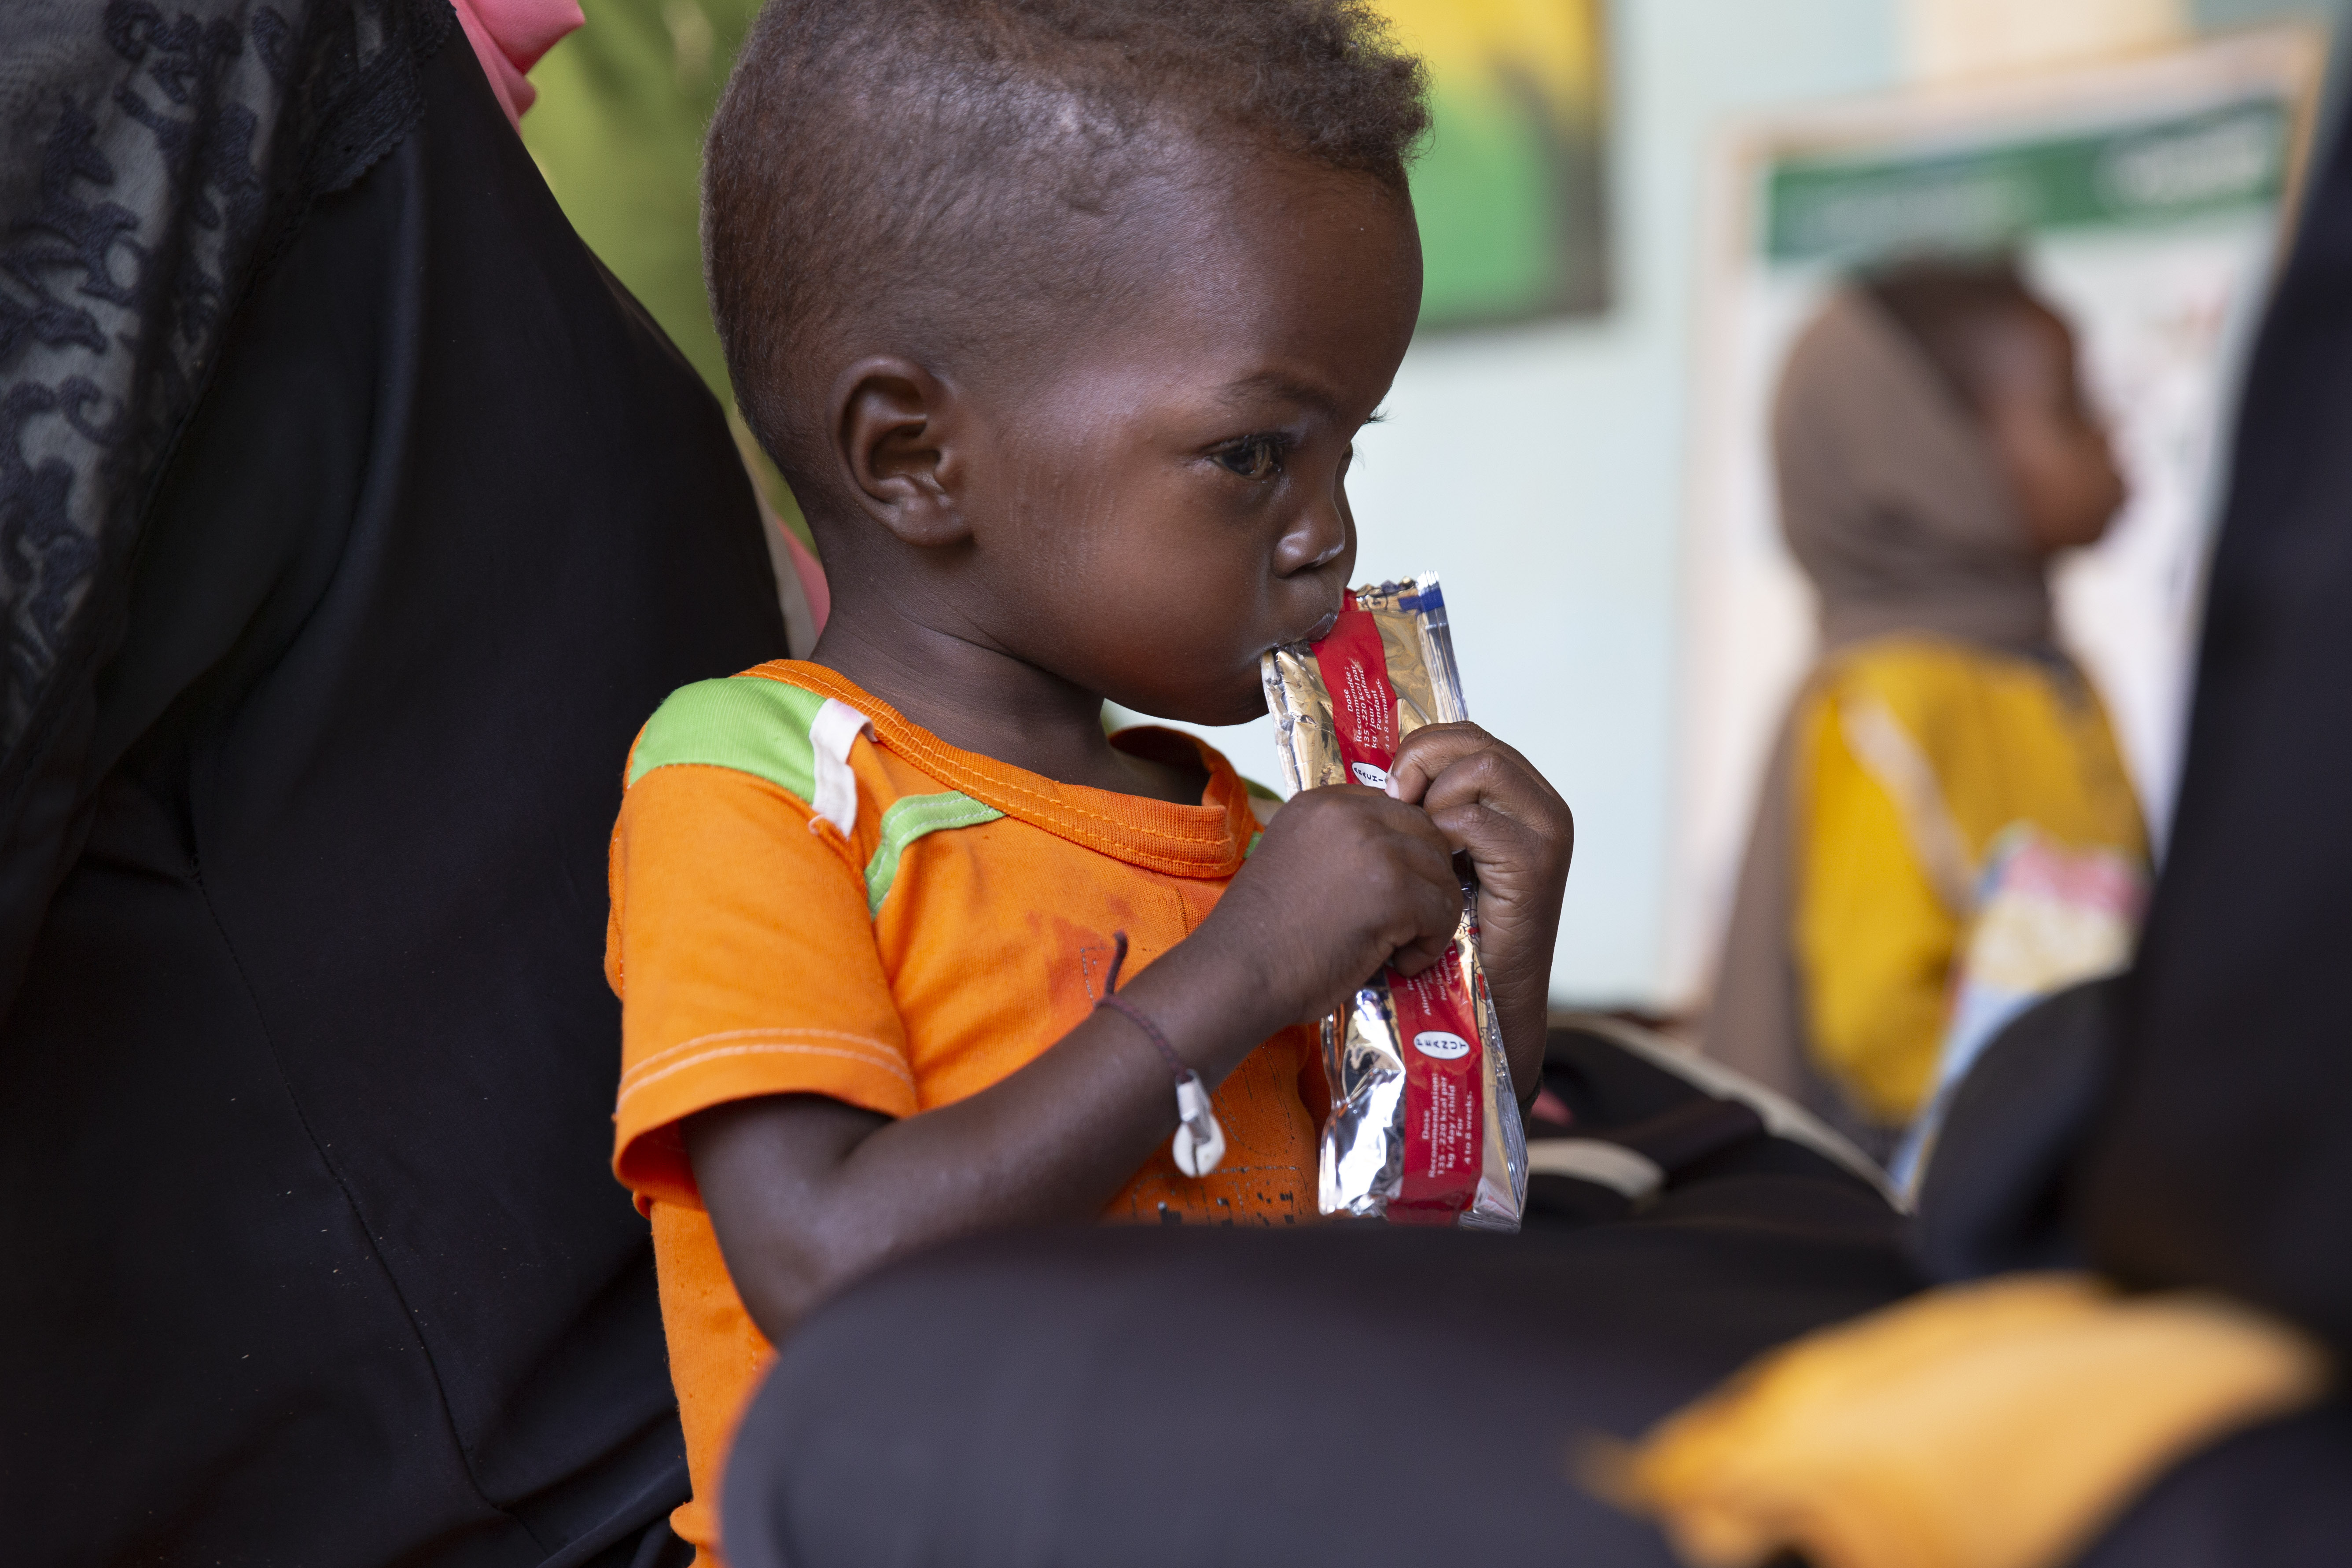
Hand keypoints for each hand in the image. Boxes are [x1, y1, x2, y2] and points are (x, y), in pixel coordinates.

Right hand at [1192, 784, 1464, 1034]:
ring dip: (1431, 915)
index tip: (1392, 895)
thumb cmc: (1262, 937)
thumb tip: (1398, 861)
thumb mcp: (1298, 863)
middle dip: (1426, 881)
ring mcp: (1374, 847)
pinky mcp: (1392, 889)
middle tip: (1406, 922)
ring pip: (1441, 873)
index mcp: (1321, 802)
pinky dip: (1429, 944)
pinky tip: (1398, 963)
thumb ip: (1342, 848)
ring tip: (1399, 948)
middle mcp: (1348, 812)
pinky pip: (1443, 910)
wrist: (1237, 973)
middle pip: (1427, 834)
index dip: (1405, 856)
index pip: (1396, 811)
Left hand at [1385, 723, 1573, 1102]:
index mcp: (1516, 796)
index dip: (1419, 750)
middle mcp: (1539, 805)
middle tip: (1393, 803)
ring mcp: (1545, 831)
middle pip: (1473, 740)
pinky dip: (1440, 838)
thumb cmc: (1443, 931)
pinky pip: (1474, 820)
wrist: (1477, 1002)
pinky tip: (1431, 871)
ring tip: (1419, 842)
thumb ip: (1424, 809)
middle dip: (1420, 763)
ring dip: (1433, 799)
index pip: (1464, 736)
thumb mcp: (1431, 855)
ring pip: (1480, 767)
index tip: (1388, 789)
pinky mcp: (1535, 863)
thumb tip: (1378, 770)